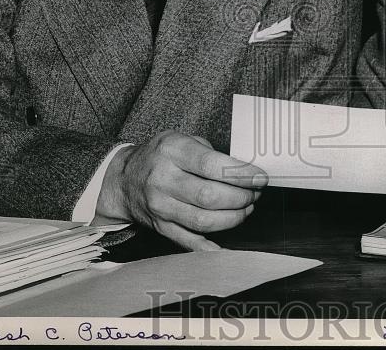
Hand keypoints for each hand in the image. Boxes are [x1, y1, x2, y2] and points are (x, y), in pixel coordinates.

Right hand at [96, 131, 267, 250]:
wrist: (125, 179)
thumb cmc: (161, 156)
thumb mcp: (183, 140)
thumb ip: (211, 153)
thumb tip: (246, 171)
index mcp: (172, 151)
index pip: (212, 165)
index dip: (241, 174)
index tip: (260, 178)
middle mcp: (163, 180)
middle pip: (210, 197)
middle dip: (241, 198)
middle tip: (254, 193)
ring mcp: (160, 207)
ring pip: (203, 221)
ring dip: (233, 218)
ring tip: (245, 209)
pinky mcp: (160, 227)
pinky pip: (189, 241)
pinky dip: (210, 245)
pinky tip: (227, 242)